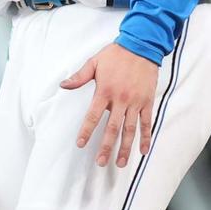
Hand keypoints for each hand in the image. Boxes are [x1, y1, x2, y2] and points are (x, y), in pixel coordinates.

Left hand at [61, 42, 159, 167]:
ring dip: (125, 148)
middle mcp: (120, 100)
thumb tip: (63, 85)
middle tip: (101, 162)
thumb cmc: (116, 54)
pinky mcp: (147, 101)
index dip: (87, 131)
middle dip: (106, 147)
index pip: (93, 116)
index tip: (81, 144)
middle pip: (112, 128)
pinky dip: (146, 137)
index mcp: (105, 91)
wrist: (141, 46)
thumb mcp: (94, 63)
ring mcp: (135, 102)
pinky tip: (143, 151)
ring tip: (120, 163)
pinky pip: (146, 122)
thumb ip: (79, 76)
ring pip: (130, 130)